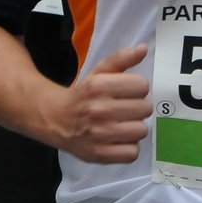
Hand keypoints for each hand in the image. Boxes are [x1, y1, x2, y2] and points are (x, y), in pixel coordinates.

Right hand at [39, 44, 152, 163]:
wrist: (56, 119)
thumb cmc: (83, 94)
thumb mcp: (99, 73)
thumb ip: (122, 59)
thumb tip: (144, 48)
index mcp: (100, 86)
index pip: (142, 86)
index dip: (138, 88)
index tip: (128, 92)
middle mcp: (100, 110)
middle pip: (145, 108)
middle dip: (138, 107)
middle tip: (125, 109)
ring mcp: (100, 134)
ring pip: (141, 130)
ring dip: (135, 127)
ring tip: (123, 124)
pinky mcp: (99, 154)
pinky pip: (132, 153)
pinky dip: (129, 147)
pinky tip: (119, 139)